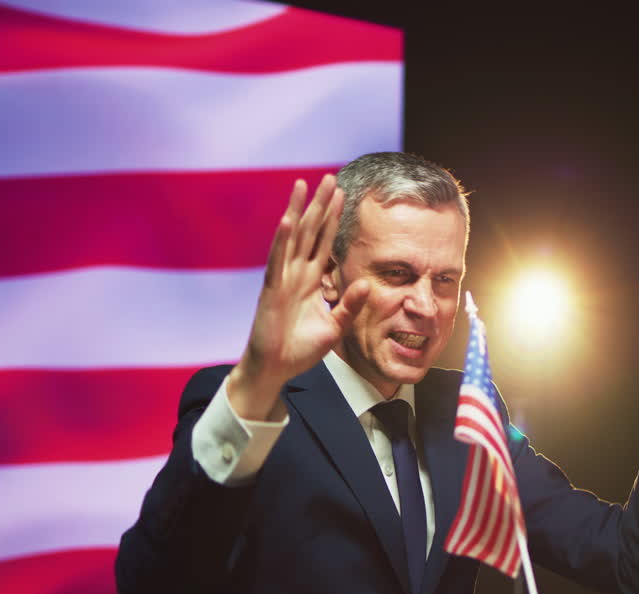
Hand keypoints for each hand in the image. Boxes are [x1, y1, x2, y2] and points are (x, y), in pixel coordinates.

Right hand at [228, 175, 368, 419]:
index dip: (332, 219)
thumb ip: (350, 305)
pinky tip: (289, 221)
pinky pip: (277, 262)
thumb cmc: (301, 349)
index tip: (342, 195)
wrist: (277, 370)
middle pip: (310, 231)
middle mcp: (295, 274)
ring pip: (292, 237)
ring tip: (303, 185)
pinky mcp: (272, 290)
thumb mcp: (335, 327)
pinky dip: (283, 241)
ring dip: (298, 211)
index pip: (324, 242)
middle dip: (319, 205)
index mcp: (310, 281)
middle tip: (329, 177)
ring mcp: (282, 279)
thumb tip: (366, 283)